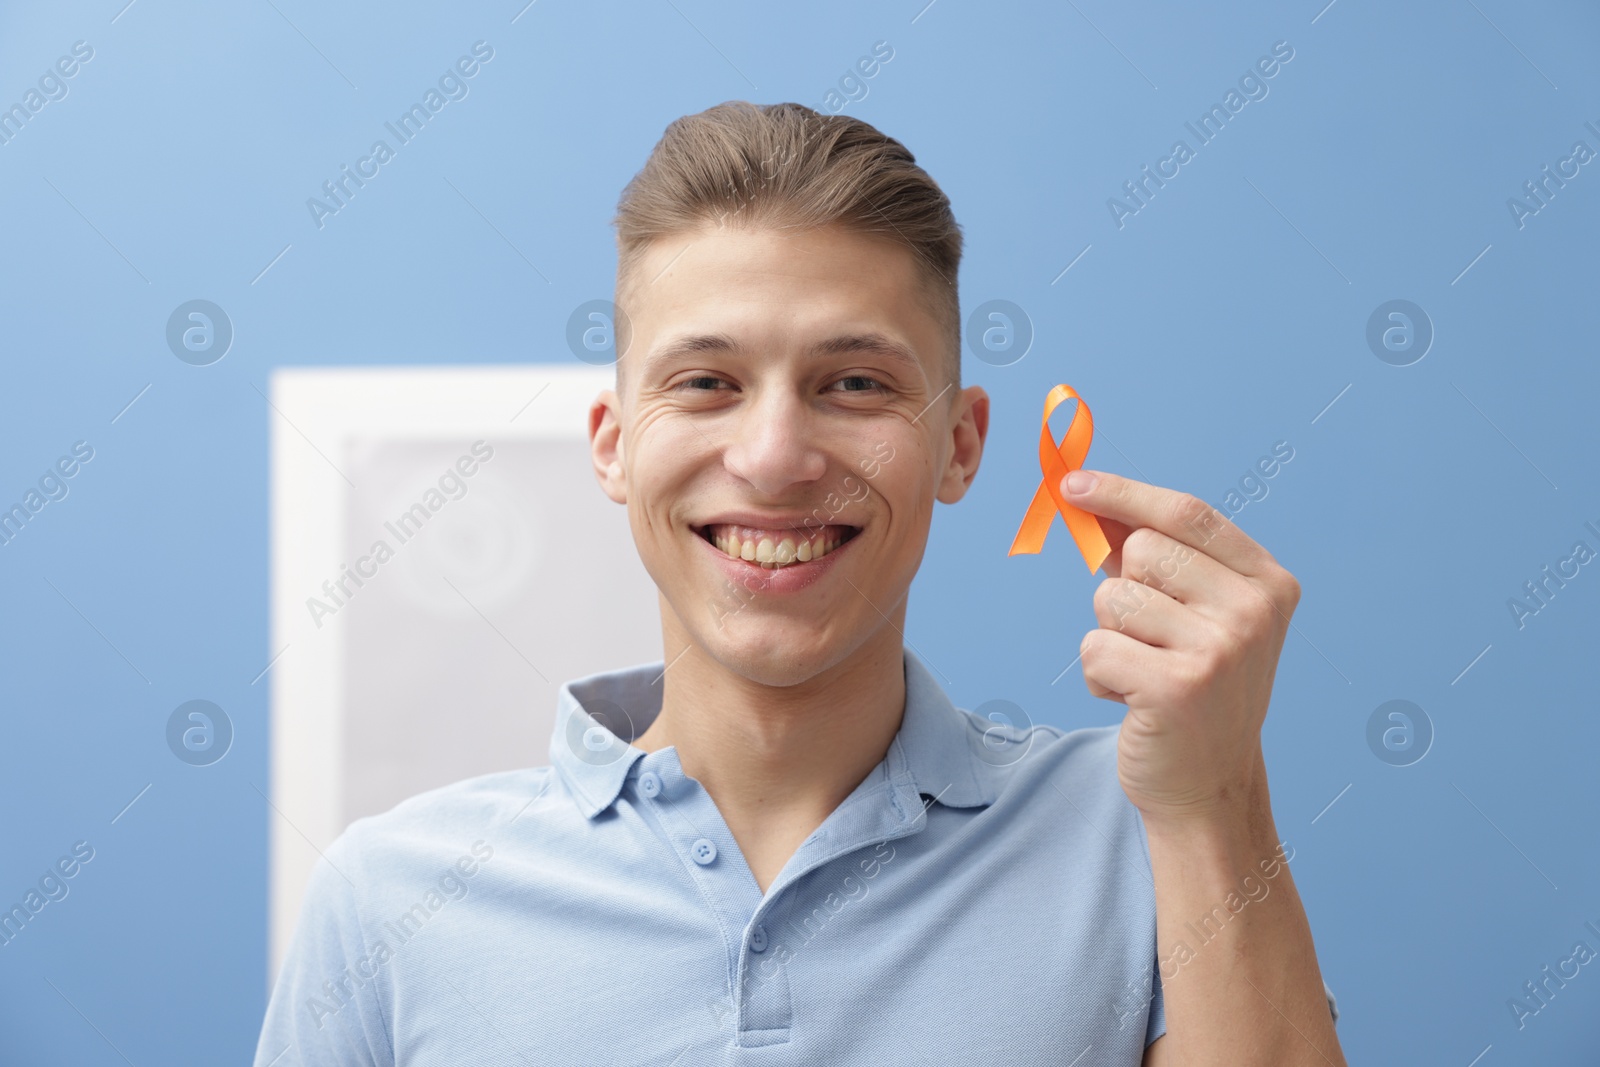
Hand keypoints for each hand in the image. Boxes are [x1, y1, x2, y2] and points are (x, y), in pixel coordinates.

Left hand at [1060, 469, 1300, 828]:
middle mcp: (1253, 611)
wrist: (1209, 786)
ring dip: (1110, 636)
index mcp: (1267, 583)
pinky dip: (1099, 675)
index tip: (1073, 484)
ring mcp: (1221, 649)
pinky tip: (1132, 700)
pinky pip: (1095, 647)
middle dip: (1124, 588)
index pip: (1187, 513)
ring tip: (1145, 672)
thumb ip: (1155, 558)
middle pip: (1143, 550)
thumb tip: (1089, 497)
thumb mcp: (1193, 615)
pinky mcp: (1178, 687)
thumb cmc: (1192, 690)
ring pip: (1112, 598)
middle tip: (1149, 638)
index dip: (1124, 493)